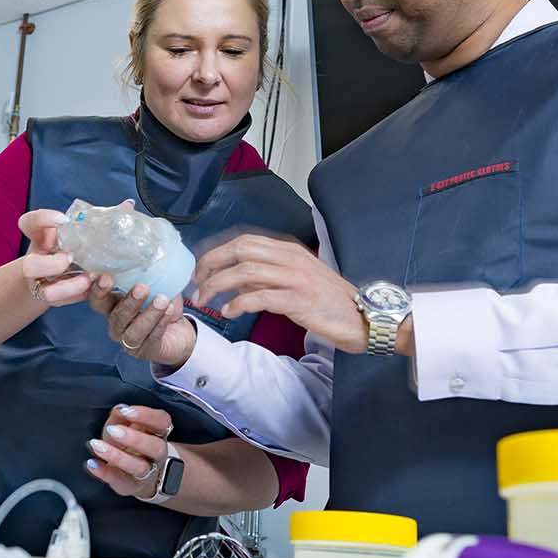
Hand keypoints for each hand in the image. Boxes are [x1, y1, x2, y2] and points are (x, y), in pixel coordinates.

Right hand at [18, 209, 91, 304]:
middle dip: (52, 265)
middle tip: (71, 259)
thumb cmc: (71, 246)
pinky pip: (62, 303)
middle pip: (29, 266)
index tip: (63, 220)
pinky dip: (77, 296)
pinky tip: (91, 288)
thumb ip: (98, 220)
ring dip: (69, 287)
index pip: (29, 223)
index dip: (42, 221)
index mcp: (40, 237)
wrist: (55, 273)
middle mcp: (36, 261)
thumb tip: (127, 206)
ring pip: (46, 292)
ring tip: (88, 279)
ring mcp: (43, 283)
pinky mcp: (53, 298)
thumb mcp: (78, 231)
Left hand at [84, 403, 173, 498]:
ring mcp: (147, 472)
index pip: (162, 421)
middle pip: (155, 447)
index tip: (127, 411)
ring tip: (97, 445)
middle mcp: (157, 454)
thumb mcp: (124, 426)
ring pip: (139, 467)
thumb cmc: (129, 444)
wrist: (135, 474)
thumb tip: (119, 409)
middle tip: (113, 430)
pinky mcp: (130, 485)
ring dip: (117, 456)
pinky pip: (119, 480)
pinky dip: (103, 472)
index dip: (147, 416)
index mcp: (158, 433)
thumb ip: (121, 416)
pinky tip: (92, 463)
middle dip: (135, 438)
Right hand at [88, 278, 196, 367]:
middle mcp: (115, 324)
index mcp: (112, 305)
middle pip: (115, 316)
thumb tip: (154, 251)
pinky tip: (170, 313)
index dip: (98, 290)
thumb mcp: (155, 285)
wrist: (179, 332)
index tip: (105, 276)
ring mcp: (128, 340)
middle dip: (128, 301)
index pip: (97, 300)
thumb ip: (149, 273)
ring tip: (163, 300)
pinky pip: (151, 338)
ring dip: (148, 314)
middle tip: (141, 287)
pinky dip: (160, 324)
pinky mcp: (144, 351)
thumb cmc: (162, 305)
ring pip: (133, 330)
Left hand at [191, 234, 367, 352]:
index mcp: (288, 250)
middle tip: (195, 283)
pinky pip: (260, 297)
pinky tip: (229, 312)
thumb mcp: (294, 280)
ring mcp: (295, 277)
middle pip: (239, 250)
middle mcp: (290, 258)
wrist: (361, 317)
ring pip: (245, 272)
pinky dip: (239, 304)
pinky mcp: (299, 300)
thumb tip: (234, 280)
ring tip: (205, 300)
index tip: (199, 268)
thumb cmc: (328, 301)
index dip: (216, 252)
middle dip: (210, 264)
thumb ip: (264, 277)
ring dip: (217, 285)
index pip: (243, 241)